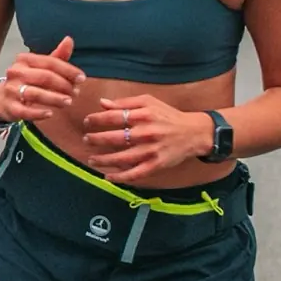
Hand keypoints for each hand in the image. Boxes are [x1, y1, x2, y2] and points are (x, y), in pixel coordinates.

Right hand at [0, 36, 84, 123]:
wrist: (0, 99)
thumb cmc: (26, 81)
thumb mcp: (40, 68)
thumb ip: (57, 57)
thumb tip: (69, 39)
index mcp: (25, 60)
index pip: (50, 62)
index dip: (68, 70)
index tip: (82, 78)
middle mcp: (16, 72)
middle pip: (45, 77)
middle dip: (63, 85)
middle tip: (75, 93)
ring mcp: (11, 90)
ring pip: (35, 93)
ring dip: (55, 98)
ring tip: (68, 102)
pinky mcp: (9, 107)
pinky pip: (25, 111)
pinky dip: (38, 113)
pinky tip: (50, 114)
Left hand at [83, 96, 214, 182]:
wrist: (194, 132)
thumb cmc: (168, 116)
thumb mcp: (149, 102)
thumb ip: (125, 103)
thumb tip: (102, 103)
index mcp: (144, 115)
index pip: (114, 117)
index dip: (97, 120)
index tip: (87, 122)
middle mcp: (147, 132)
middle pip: (115, 138)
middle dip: (96, 139)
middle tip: (86, 140)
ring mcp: (151, 151)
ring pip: (122, 158)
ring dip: (103, 160)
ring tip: (91, 159)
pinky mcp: (156, 165)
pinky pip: (135, 173)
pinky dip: (120, 177)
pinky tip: (108, 177)